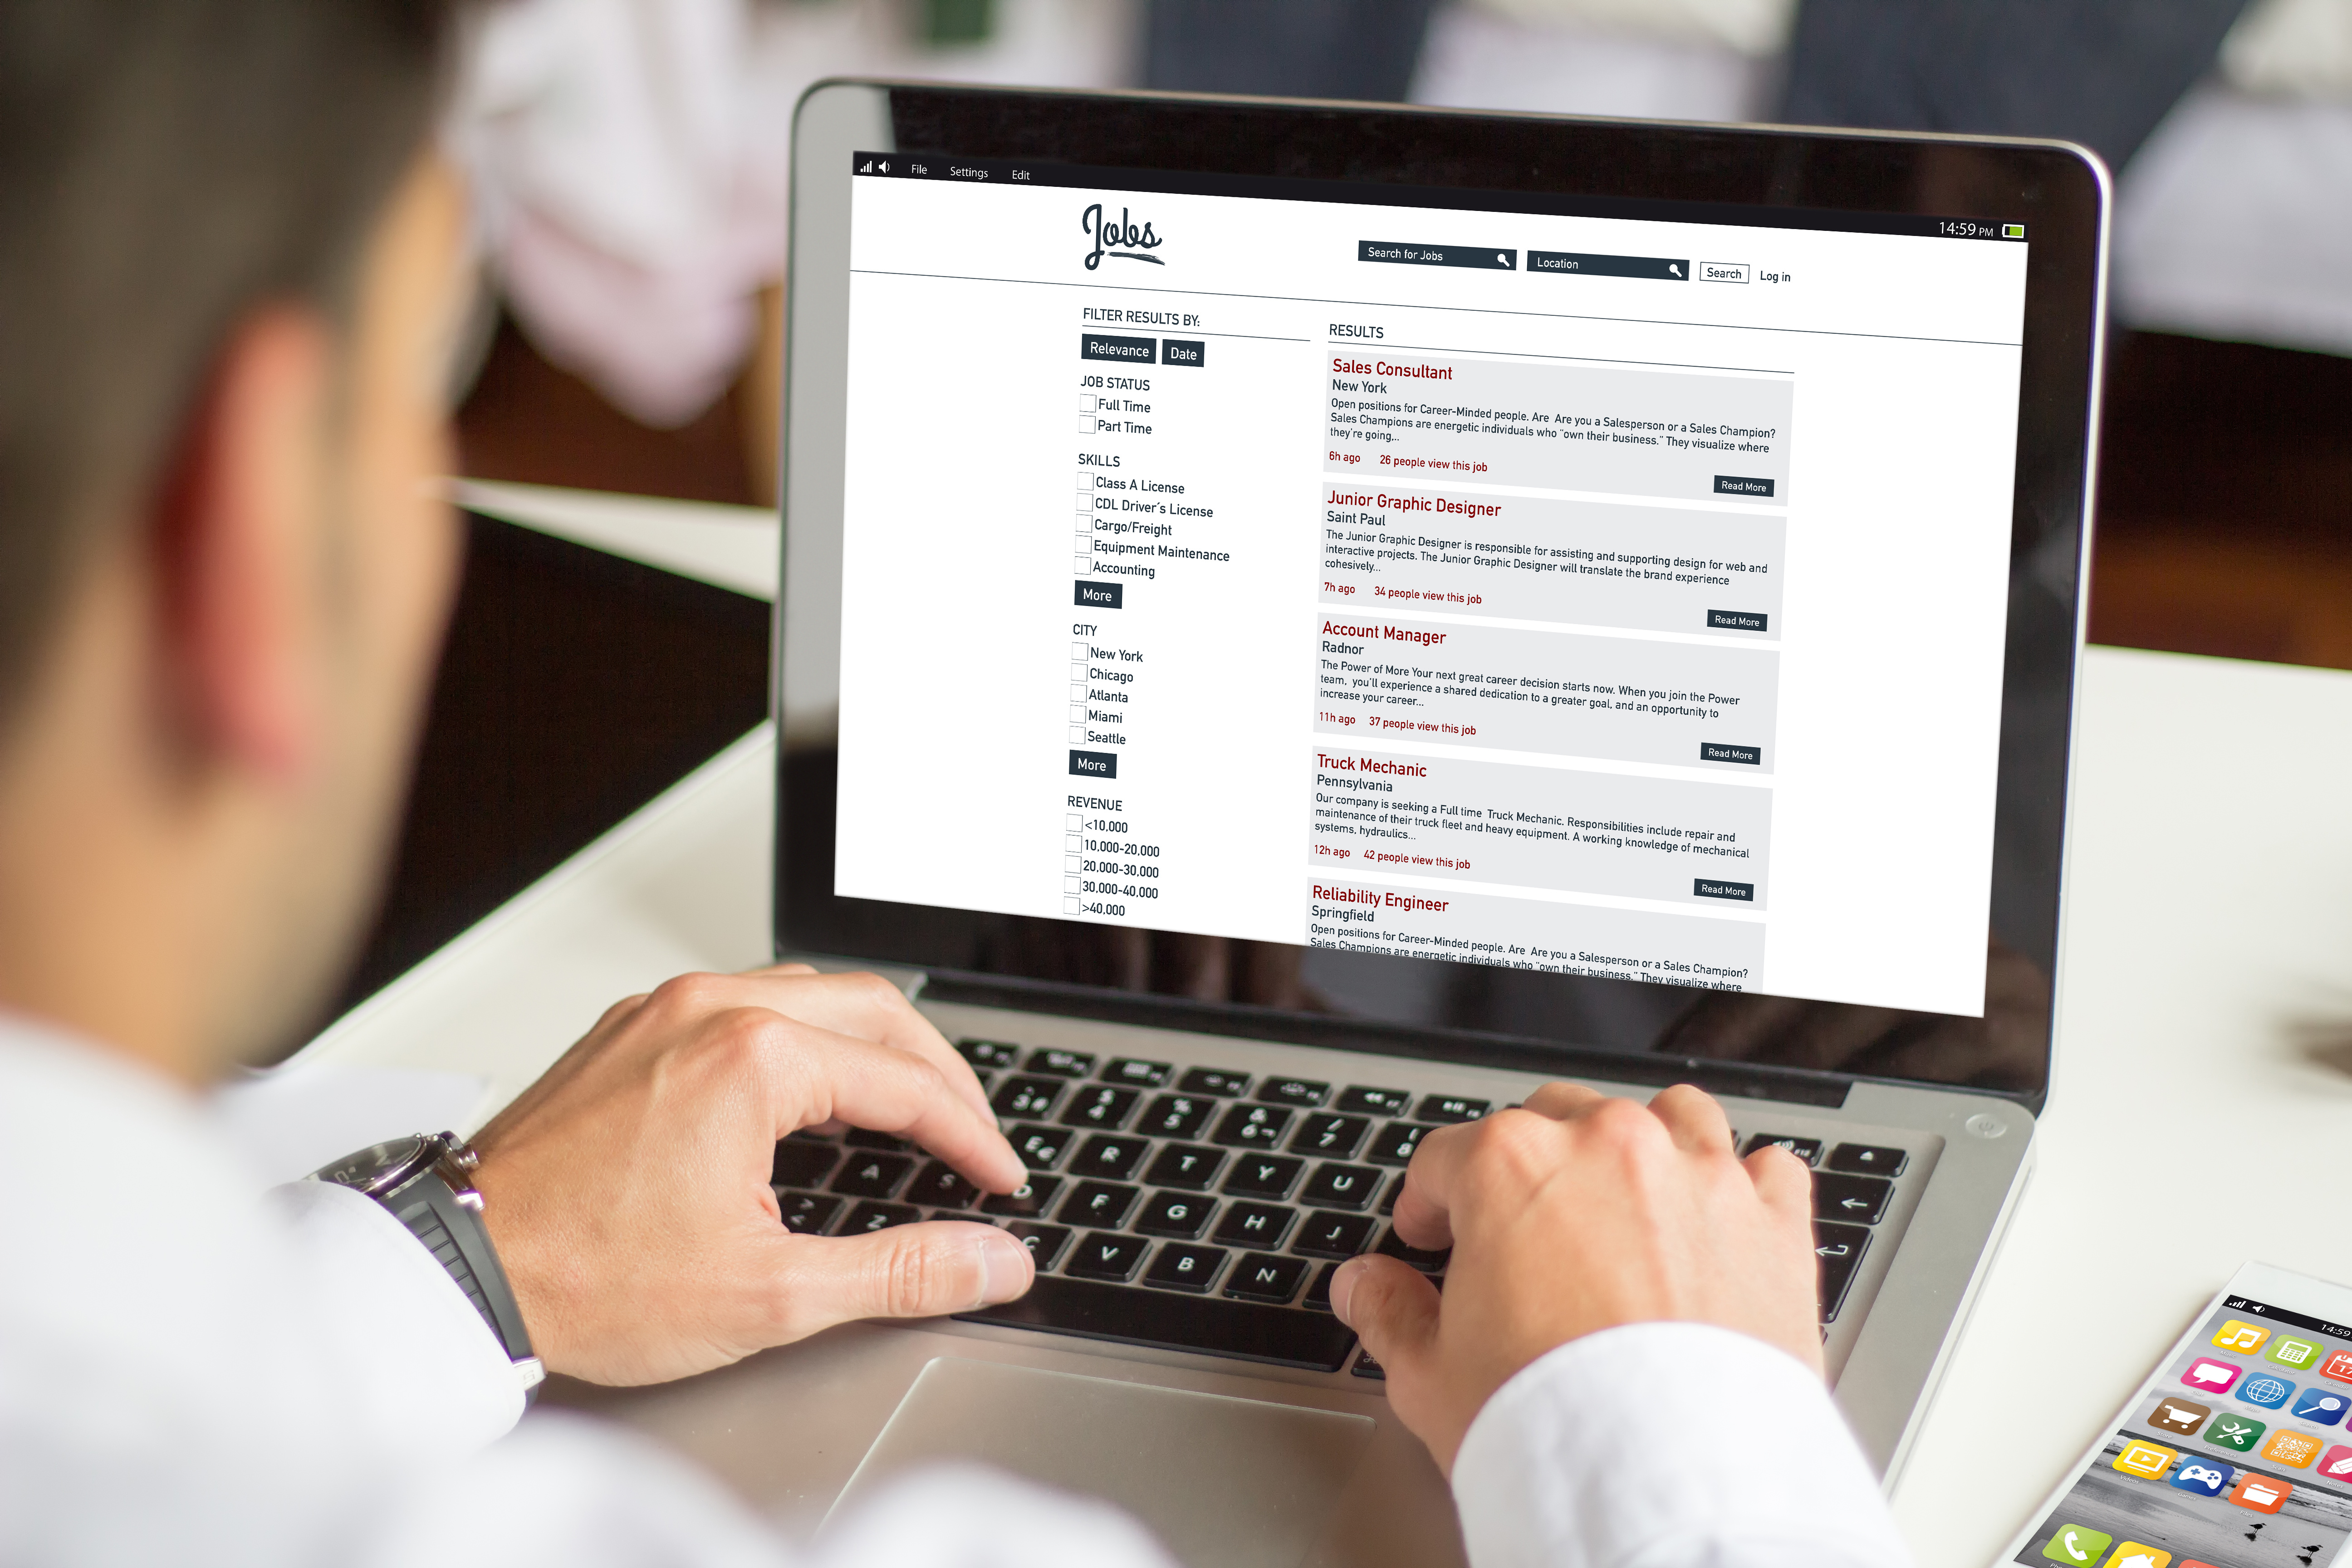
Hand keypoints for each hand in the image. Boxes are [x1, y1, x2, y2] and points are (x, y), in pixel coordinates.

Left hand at [469, 965, 1033, 1384]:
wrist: (457, 1272)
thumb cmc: (584, 1277)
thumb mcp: (769, 1293)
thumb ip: (899, 1270)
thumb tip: (990, 1259)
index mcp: (752, 1056)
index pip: (905, 1082)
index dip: (971, 1136)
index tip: (999, 1180)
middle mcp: (708, 1009)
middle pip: (872, 1008)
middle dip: (938, 1073)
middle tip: (975, 1134)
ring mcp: (662, 1011)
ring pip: (808, 994)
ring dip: (873, 1044)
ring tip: (910, 1104)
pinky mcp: (628, 1030)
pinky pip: (744, 1003)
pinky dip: (804, 1037)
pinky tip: (811, 1089)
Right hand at [1330, 1083, 1817, 1474]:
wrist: (1668, 1485)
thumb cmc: (1551, 1426)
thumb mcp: (1432, 1377)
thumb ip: (1391, 1314)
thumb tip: (1365, 1285)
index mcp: (1511, 1167)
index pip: (1446, 1157)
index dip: (1428, 1201)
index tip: (1430, 1234)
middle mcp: (1608, 1147)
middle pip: (1555, 1116)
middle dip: (1532, 1163)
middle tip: (1521, 1228)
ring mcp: (1700, 1175)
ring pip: (1668, 1116)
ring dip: (1641, 1148)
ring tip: (1625, 1202)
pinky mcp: (1774, 1221)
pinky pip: (1766, 1169)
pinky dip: (1743, 1189)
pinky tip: (1720, 1225)